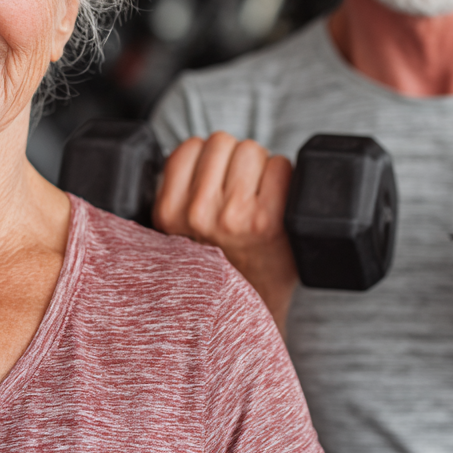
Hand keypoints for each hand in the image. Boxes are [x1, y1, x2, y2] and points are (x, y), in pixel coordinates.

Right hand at [153, 132, 297, 327]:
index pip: (190, 147)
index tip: (216, 182)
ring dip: (259, 166)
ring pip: (251, 149)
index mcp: (169, 212)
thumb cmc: (220, 263)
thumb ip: (180, 189)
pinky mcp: (268, 220)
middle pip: (222, 142)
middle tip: (240, 191)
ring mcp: (233, 216)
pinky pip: (280, 166)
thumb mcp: (179, 229)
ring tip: (257, 198)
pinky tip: (276, 202)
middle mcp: (197, 213)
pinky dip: (283, 177)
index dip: (208, 160)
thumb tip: (199, 148)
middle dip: (234, 160)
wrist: (248, 310)